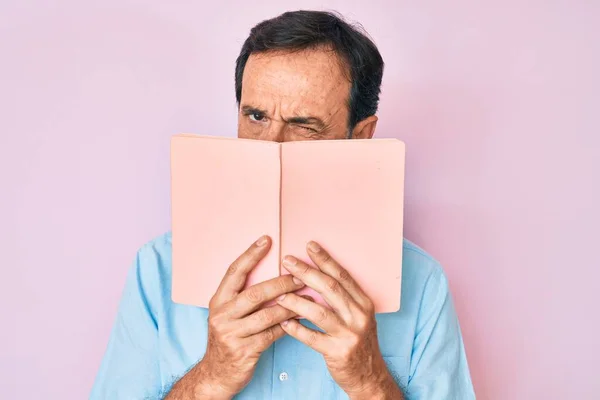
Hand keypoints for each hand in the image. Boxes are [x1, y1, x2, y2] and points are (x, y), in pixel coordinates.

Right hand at [196, 235, 304, 398]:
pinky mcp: (244, 351)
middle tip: (301, 276)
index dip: (251, 254)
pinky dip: (289, 325)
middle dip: (281, 283)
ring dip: (291, 305)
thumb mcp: (228, 313)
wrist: (216, 374)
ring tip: (308, 297)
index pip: (234, 272)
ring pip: (267, 315)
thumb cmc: (229, 337)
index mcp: (218, 301)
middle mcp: (222, 315)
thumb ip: (242, 296)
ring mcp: (231, 334)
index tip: (267, 239)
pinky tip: (301, 318)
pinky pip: (272, 334)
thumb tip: (273, 272)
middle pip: (255, 293)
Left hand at [276, 241, 401, 399]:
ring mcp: (349, 334)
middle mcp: (359, 316)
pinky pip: (312, 338)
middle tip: (287, 261)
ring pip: (318, 312)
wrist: (369, 376)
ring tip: (279, 294)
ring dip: (296, 301)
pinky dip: (296, 329)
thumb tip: (316, 275)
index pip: (342, 276)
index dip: (325, 259)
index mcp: (364, 303)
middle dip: (306, 272)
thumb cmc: (357, 342)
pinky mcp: (338, 352)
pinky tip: (283, 323)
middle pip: (329, 288)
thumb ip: (342, 298)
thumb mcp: (358, 317)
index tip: (309, 245)